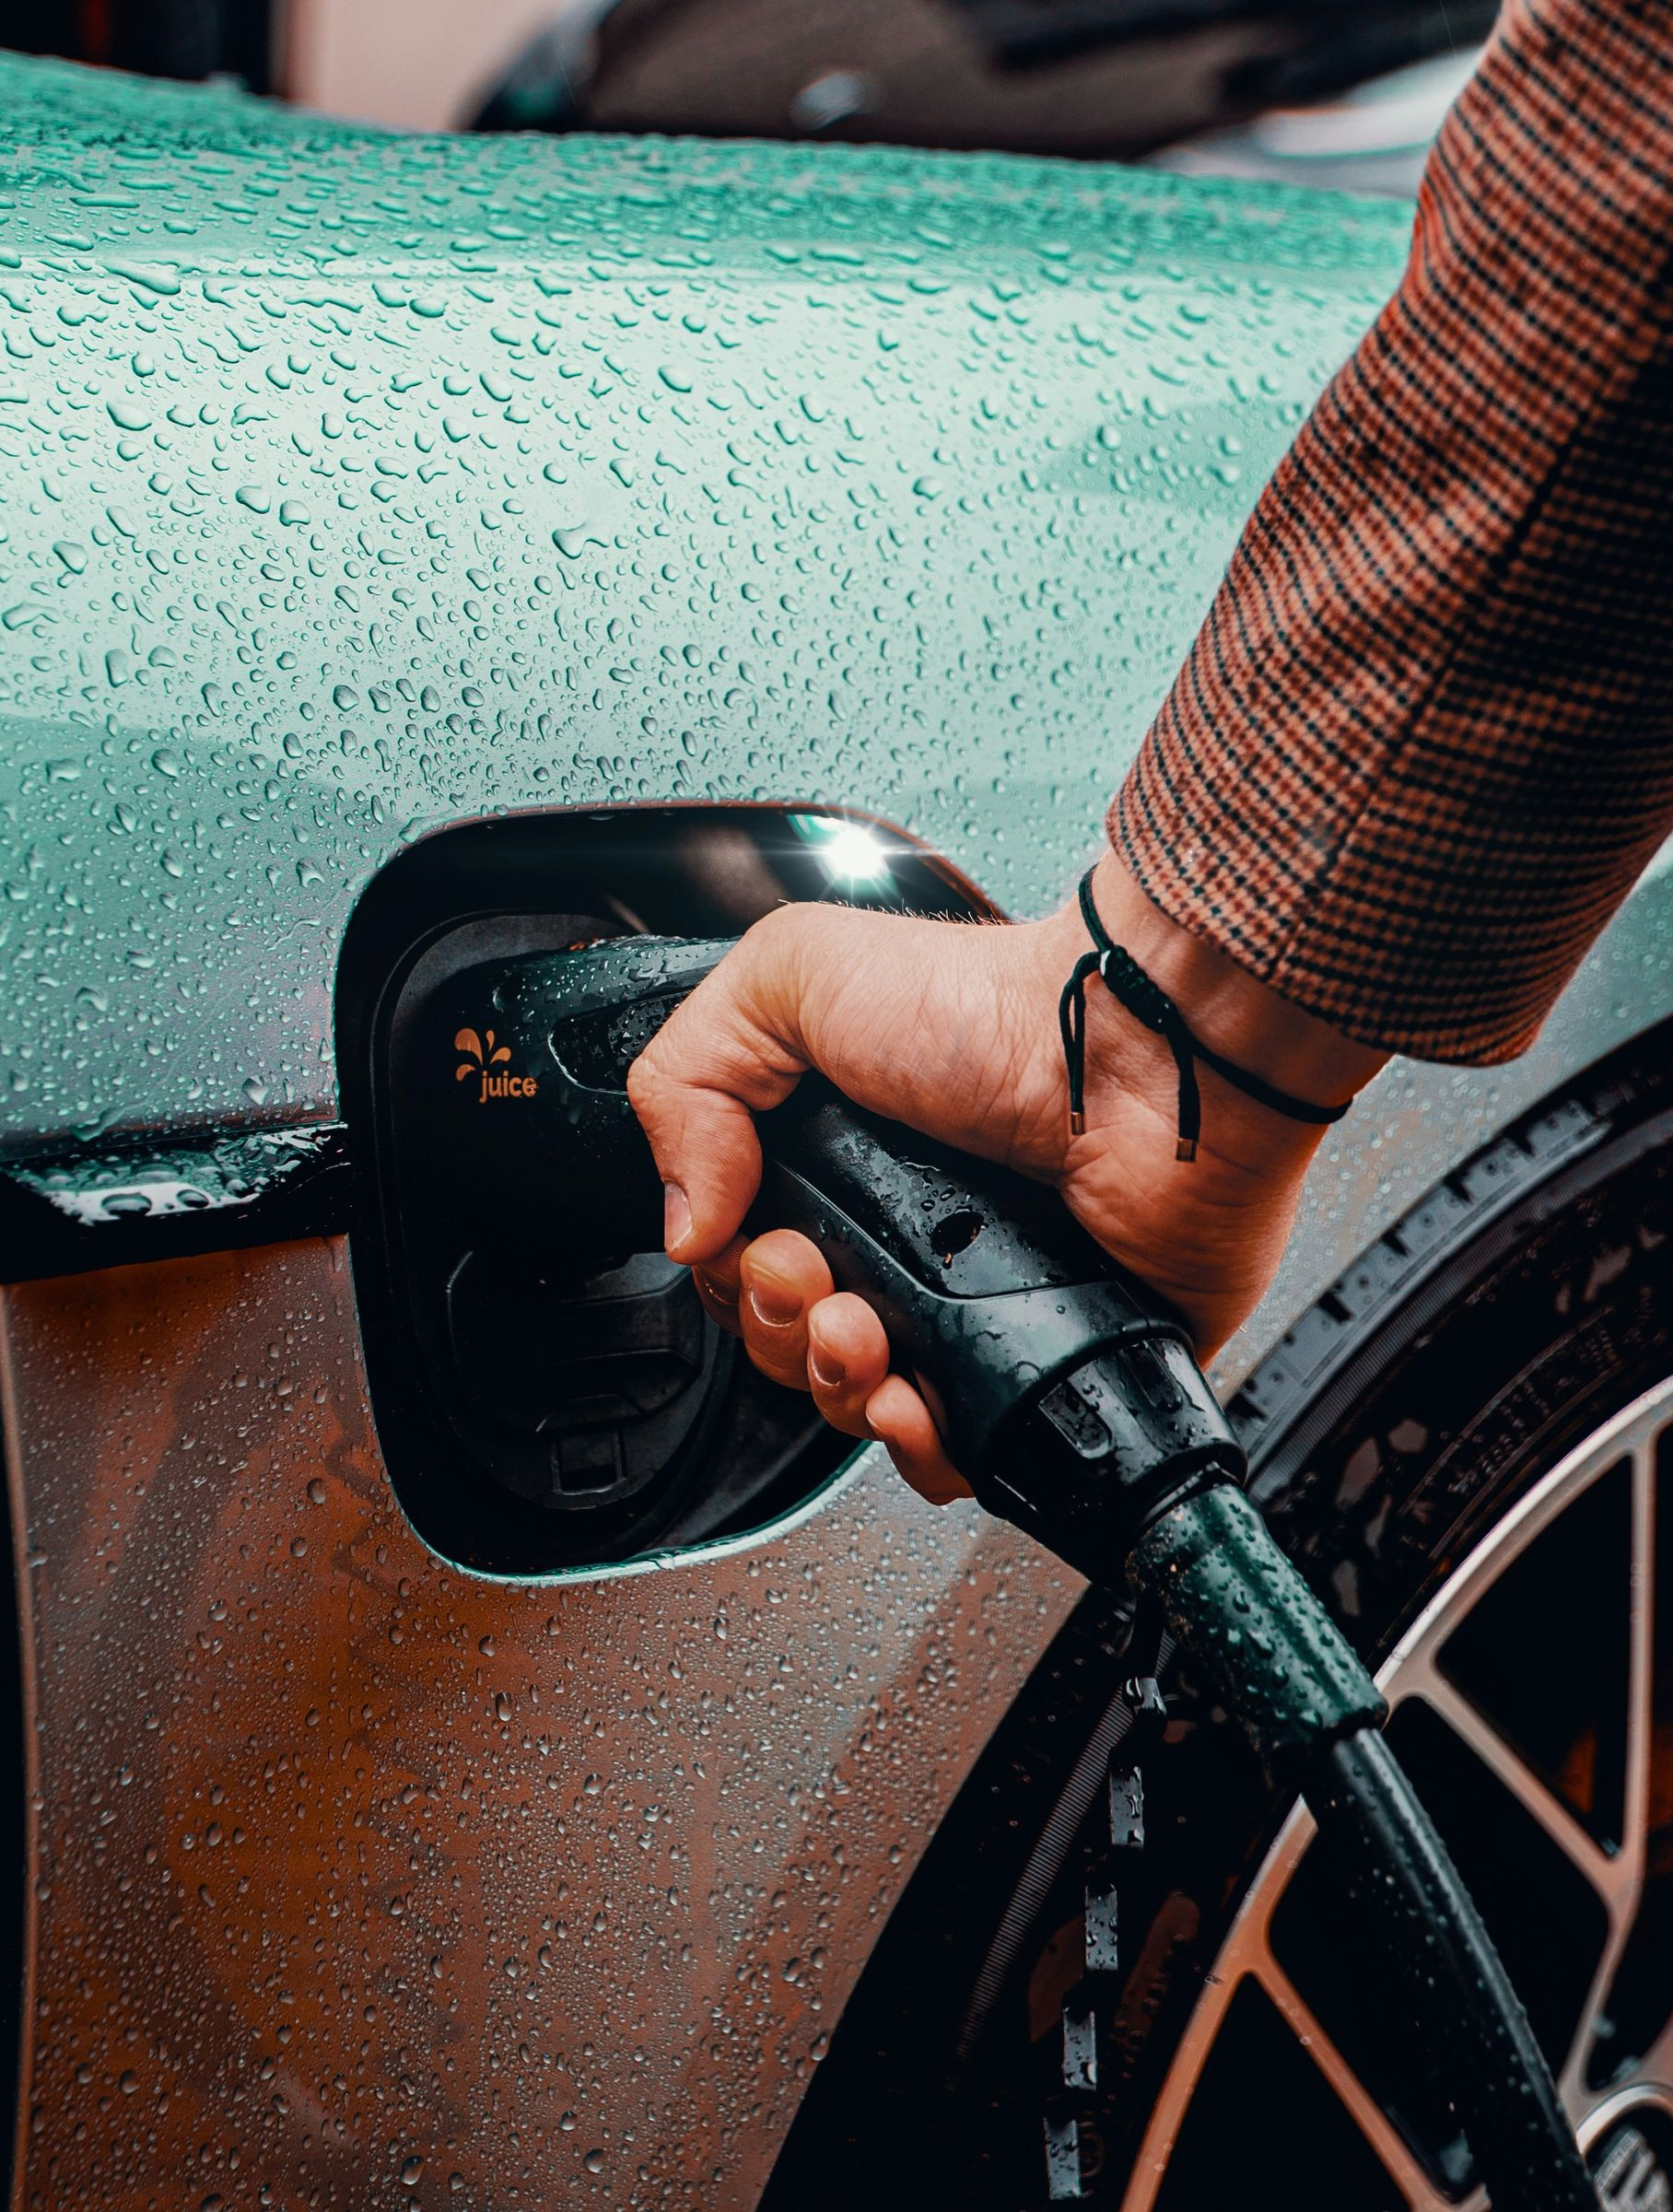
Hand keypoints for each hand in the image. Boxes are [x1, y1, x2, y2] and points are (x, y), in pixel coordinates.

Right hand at [626, 853, 1384, 1504]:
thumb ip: (687, 1078)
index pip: (742, 1260)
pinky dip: (921, 1449)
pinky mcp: (1047, 1358)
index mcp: (838, 1158)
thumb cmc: (995, 1004)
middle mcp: (903, 1233)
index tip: (762, 1242)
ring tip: (868, 1336)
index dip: (733, 1273)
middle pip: (791, 1343)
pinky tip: (915, 1403)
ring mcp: (976, 1302)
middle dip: (780, 1330)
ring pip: (861, 1406)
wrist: (1138, 1056)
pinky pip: (963, 1453)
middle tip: (818, 1280)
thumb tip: (679, 1221)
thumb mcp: (791, 977)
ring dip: (837, 1388)